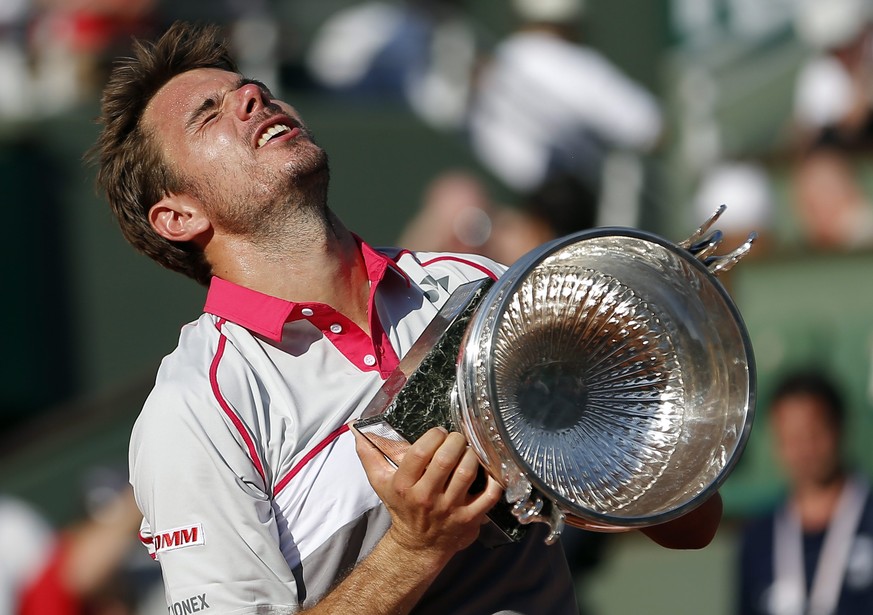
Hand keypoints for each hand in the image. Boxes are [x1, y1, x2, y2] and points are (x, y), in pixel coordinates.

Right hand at [353, 426, 502, 561]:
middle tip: (457, 439)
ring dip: (472, 455)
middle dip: (455, 441)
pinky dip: (495, 479)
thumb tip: (356, 428)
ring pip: (467, 473)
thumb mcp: (381, 481)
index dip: (434, 435)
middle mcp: (427, 497)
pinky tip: (490, 468)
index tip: (438, 433)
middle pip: (446, 459)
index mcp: (405, 485)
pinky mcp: (470, 518)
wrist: (418, 545)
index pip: (420, 452)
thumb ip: (369, 454)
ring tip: (469, 451)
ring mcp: (450, 509)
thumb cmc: (402, 507)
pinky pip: (489, 495)